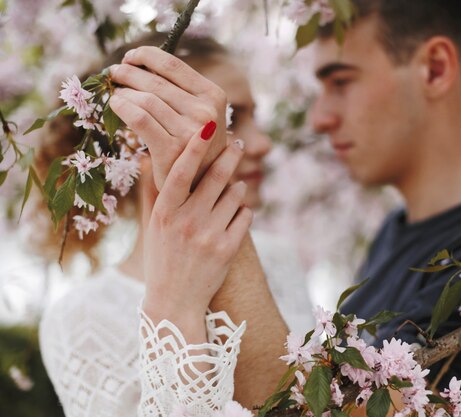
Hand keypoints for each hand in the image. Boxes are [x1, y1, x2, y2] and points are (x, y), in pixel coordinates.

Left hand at [109, 46, 228, 190]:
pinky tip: (115, 105)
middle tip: (114, 72)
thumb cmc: (195, 144)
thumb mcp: (200, 113)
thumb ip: (180, 90)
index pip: (174, 66)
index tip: (130, 57)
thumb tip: (140, 64)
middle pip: (156, 81)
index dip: (146, 55)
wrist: (201, 184)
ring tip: (114, 92)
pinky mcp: (172, 150)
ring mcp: (191, 132)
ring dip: (123, 91)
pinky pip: (140, 119)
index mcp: (214, 95)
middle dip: (129, 72)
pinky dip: (122, 108)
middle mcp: (206, 111)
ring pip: (145, 99)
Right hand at [141, 128, 251, 340]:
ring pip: (235, 195)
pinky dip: (243, 211)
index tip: (206, 126)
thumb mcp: (151, 225)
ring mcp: (209, 236)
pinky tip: (235, 213)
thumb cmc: (161, 258)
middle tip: (237, 144)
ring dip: (236, 188)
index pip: (180, 172)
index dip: (194, 147)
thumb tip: (147, 156)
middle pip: (216, 177)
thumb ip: (153, 191)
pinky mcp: (228, 249)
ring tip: (232, 189)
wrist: (175, 302)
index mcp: (164, 213)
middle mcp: (186, 222)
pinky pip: (245, 215)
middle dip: (230, 156)